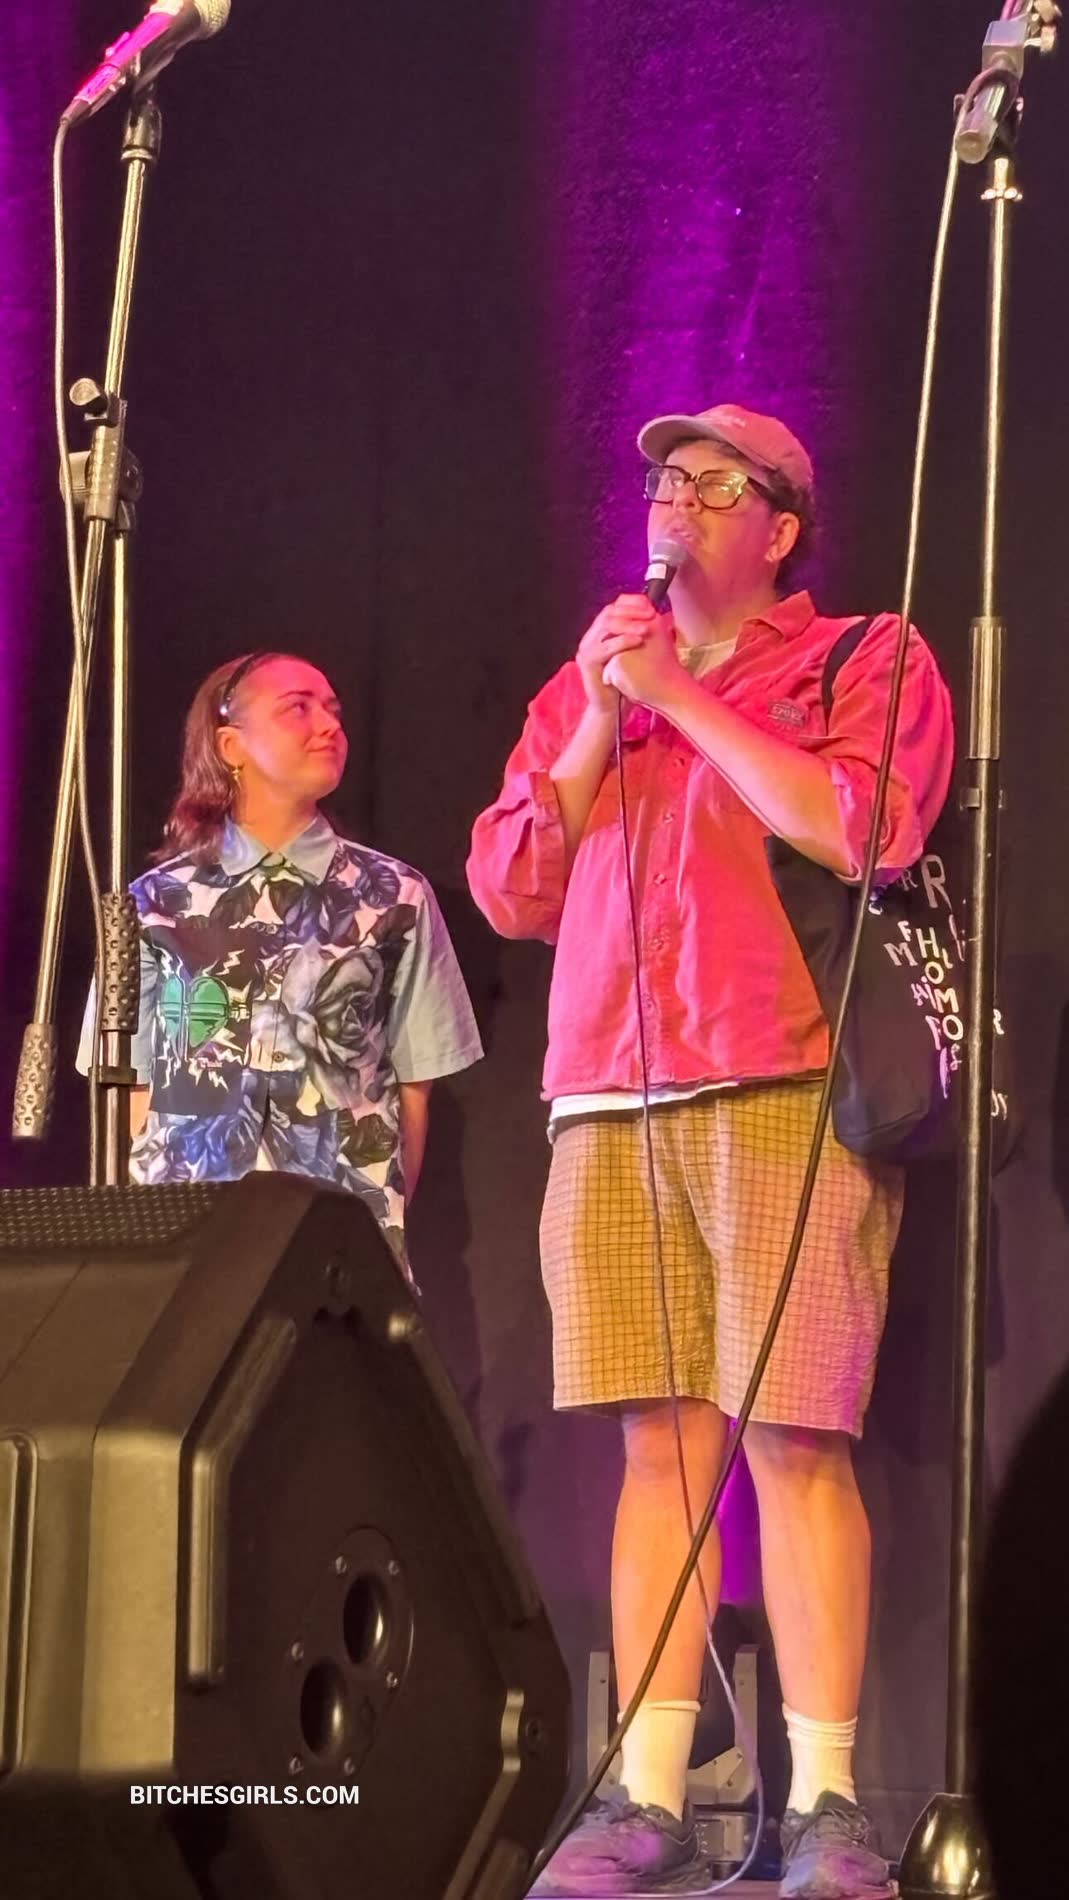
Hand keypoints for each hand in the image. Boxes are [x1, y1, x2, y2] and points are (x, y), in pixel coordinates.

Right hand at [576, 594, 659, 712]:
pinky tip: (637, 640)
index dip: (632, 603)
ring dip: (628, 624)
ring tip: (646, 627)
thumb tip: (654, 613)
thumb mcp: (634, 652)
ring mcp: (586, 648)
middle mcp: (590, 636)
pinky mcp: (587, 662)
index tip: (651, 606)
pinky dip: (622, 641)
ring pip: (605, 626)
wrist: (612, 708)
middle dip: (631, 611)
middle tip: (650, 614)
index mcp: (600, 632)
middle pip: (609, 612)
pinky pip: (604, 647)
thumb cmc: (626, 680)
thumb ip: (637, 633)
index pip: (614, 607)